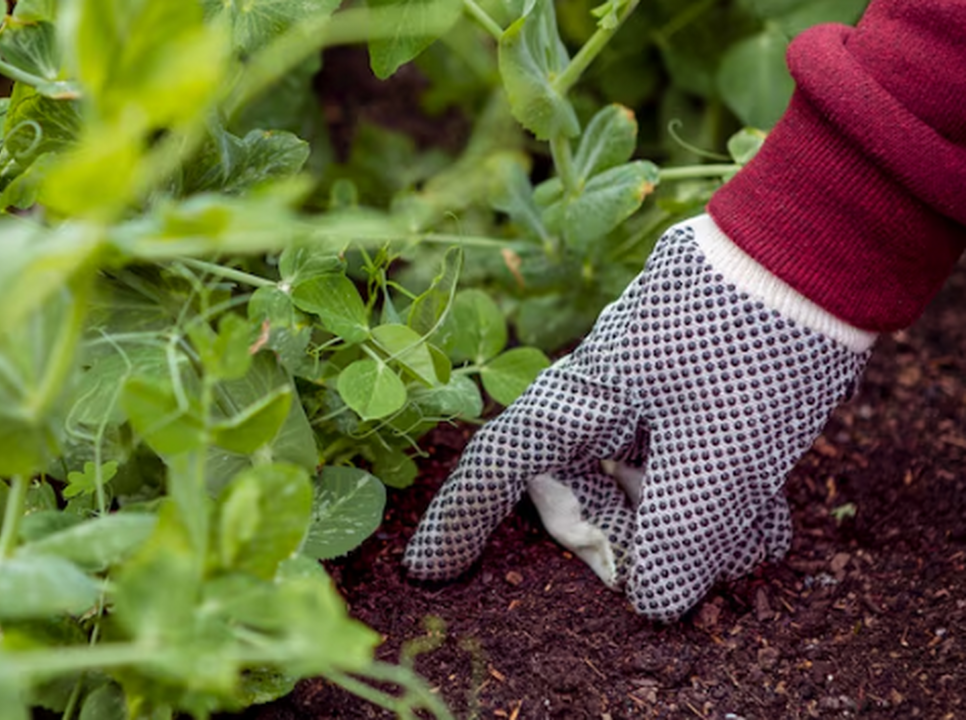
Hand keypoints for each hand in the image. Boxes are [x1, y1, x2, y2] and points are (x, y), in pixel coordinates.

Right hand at [403, 215, 872, 620]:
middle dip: (631, 538)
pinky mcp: (700, 369)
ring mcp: (653, 375)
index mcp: (581, 396)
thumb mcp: (722, 450)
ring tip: (750, 545)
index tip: (431, 570)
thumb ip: (682, 533)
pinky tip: (764, 517)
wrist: (823, 236)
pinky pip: (688, 445)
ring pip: (646, 469)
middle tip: (684, 576)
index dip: (462, 520)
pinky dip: (717, 486)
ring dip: (689, 517)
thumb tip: (656, 602)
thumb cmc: (754, 340)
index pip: (500, 464)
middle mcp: (603, 386)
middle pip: (585, 483)